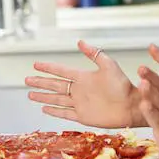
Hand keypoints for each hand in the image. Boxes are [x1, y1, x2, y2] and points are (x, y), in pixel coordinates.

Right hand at [25, 40, 144, 127]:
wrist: (132, 105)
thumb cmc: (123, 85)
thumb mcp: (108, 65)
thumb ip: (93, 54)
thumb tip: (79, 41)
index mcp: (83, 77)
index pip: (60, 71)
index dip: (48, 68)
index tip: (36, 65)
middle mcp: (79, 90)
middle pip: (54, 85)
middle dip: (40, 82)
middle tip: (26, 80)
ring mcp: (79, 104)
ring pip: (56, 99)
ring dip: (43, 96)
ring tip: (30, 94)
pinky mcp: (83, 116)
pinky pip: (65, 113)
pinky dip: (54, 111)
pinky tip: (44, 108)